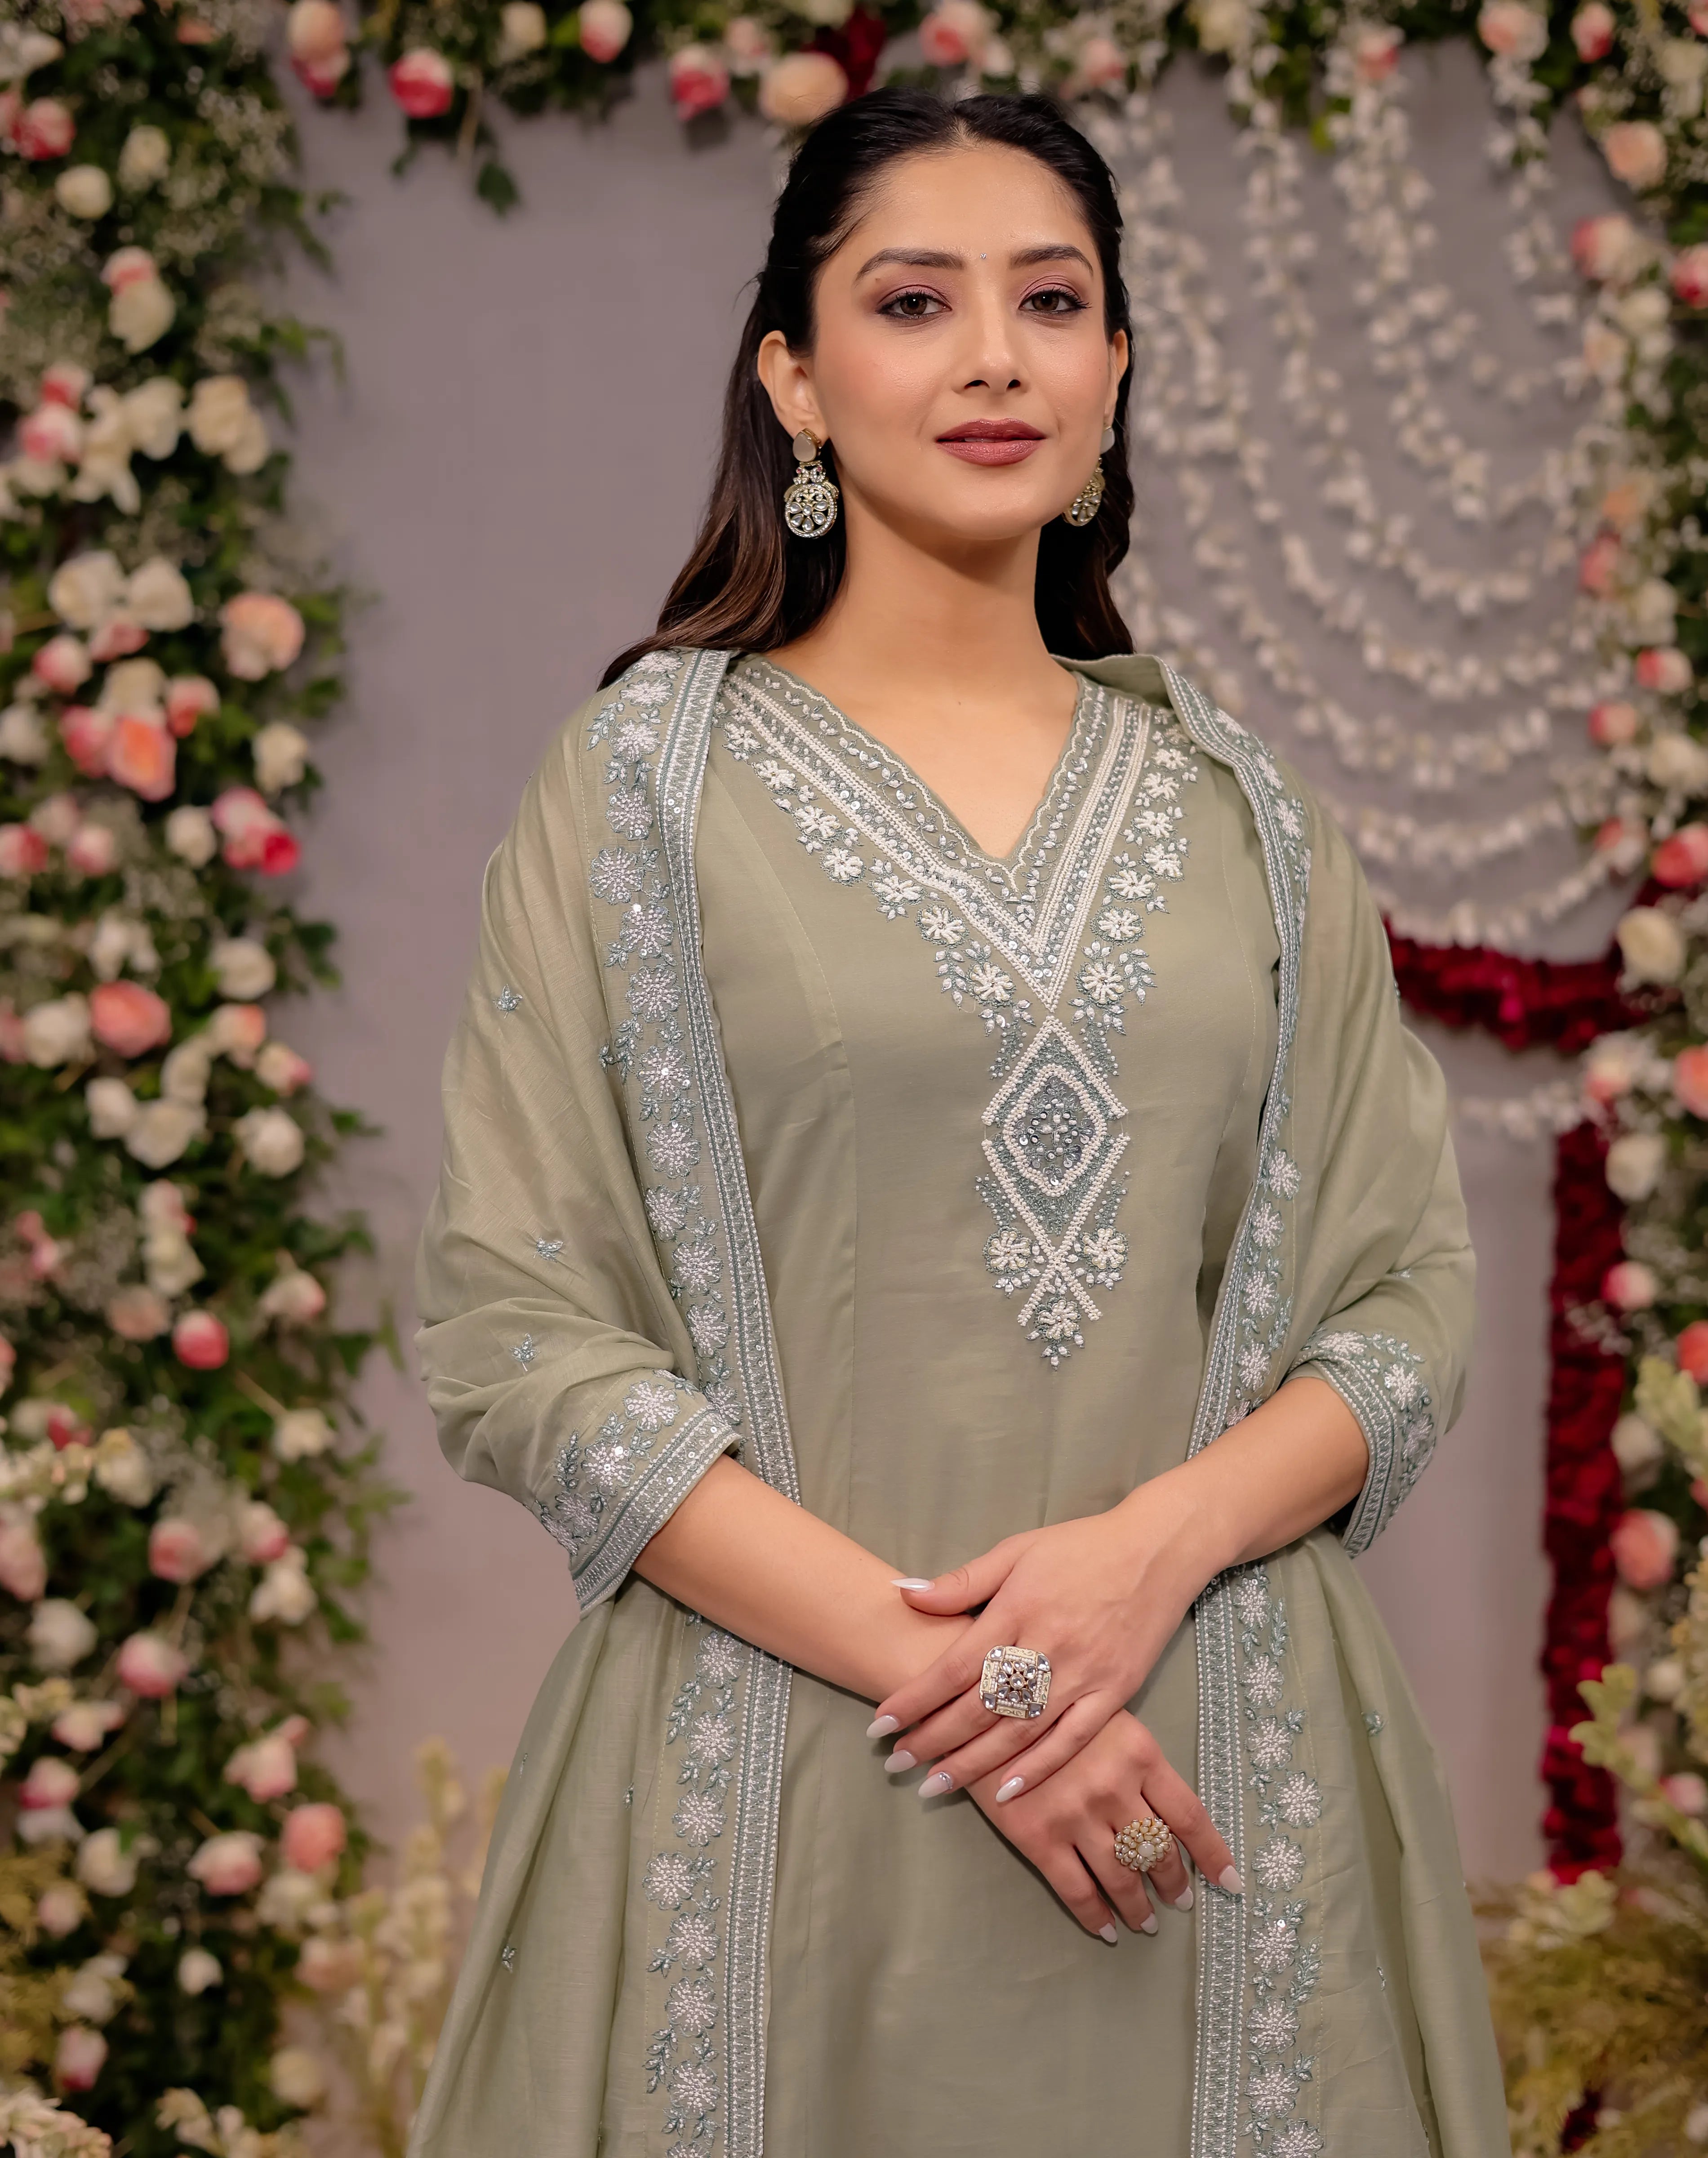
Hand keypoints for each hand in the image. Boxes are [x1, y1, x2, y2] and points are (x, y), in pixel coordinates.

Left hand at [869, 1476, 1215, 1804]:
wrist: (1155, 1550)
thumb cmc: (1079, 1548)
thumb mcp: (1016, 1550)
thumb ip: (961, 1580)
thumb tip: (903, 1592)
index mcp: (1017, 1609)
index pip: (954, 1667)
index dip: (914, 1699)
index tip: (879, 1725)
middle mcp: (1047, 1646)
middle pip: (980, 1706)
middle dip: (933, 1739)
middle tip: (896, 1764)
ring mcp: (1083, 1674)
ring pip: (1019, 1731)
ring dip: (974, 1763)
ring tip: (935, 1784)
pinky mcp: (1115, 1693)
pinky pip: (1072, 1740)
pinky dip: (1038, 1769)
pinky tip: (1006, 1793)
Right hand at [966, 1707, 1240, 1939]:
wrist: (982, 1700)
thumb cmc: (1049, 1703)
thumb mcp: (1105, 1717)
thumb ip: (1136, 1762)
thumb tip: (1166, 1816)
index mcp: (1139, 1754)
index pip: (1190, 1816)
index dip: (1213, 1855)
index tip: (1230, 1884)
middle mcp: (1114, 1788)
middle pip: (1158, 1852)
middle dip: (1173, 1883)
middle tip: (1180, 1900)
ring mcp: (1076, 1816)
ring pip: (1121, 1878)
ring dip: (1138, 1907)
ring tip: (1146, 1922)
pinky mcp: (1038, 1837)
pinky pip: (1076, 1890)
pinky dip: (1096, 1917)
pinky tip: (1107, 1929)